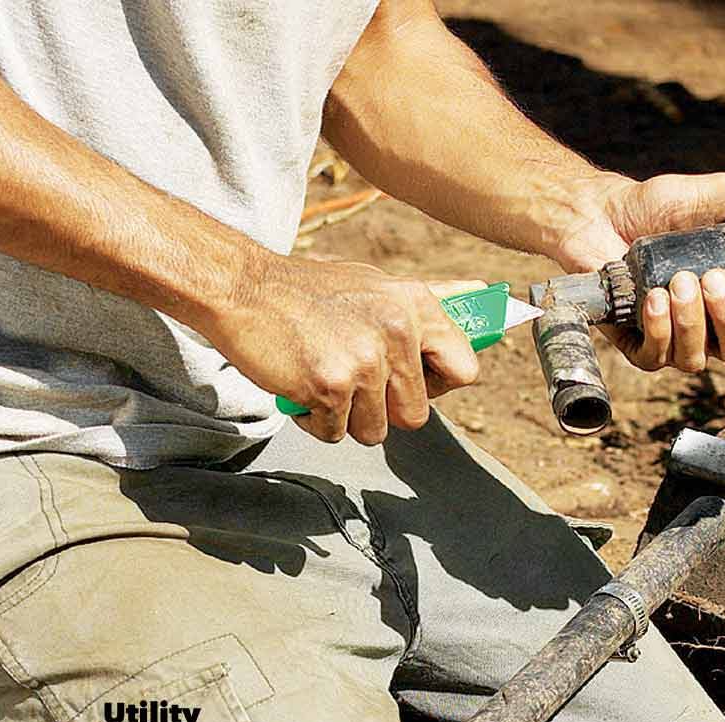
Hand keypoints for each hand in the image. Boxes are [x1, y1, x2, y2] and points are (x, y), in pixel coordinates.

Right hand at [209, 252, 481, 443]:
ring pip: (375, 431)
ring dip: (346, 417)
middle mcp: (397, 331)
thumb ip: (427, 302)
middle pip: (415, 414)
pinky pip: (336, 433)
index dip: (439, 387)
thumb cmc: (308, 292)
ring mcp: (365, 360)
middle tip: (351, 379)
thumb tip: (483, 295)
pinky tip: (300, 384)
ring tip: (322, 376)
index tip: (413, 382)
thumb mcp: (376, 285)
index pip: (465, 370)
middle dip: (383, 410)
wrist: (240, 287)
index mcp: (416, 306)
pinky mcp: (331, 385)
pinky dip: (314, 421)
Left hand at [552, 172, 724, 370]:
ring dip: (691, 321)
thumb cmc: (667, 206)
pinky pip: (655, 358)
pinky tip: (653, 298)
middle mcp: (714, 332)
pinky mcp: (639, 345)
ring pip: (696, 360)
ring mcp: (677, 342)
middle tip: (715, 279)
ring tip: (678, 280)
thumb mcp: (722, 192)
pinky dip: (658, 329)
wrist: (605, 212)